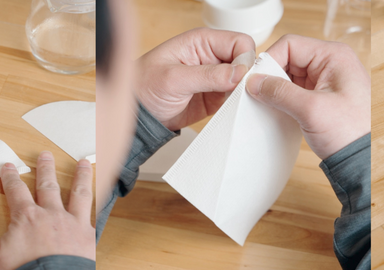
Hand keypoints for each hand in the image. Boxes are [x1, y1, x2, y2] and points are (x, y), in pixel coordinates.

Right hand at [0, 152, 94, 269]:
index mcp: (26, 217)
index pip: (16, 190)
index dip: (11, 177)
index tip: (9, 166)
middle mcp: (51, 216)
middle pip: (47, 186)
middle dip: (44, 169)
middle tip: (45, 155)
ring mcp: (73, 226)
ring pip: (77, 194)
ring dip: (79, 177)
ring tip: (83, 163)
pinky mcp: (88, 240)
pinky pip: (93, 214)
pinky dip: (96, 203)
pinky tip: (99, 198)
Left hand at [136, 27, 255, 131]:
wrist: (137, 114)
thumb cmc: (144, 86)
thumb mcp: (174, 79)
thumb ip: (207, 75)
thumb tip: (238, 73)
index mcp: (202, 41)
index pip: (239, 42)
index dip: (245, 59)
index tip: (240, 78)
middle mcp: (211, 57)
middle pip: (246, 61)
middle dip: (247, 77)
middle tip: (238, 93)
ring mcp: (215, 77)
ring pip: (244, 81)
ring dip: (243, 92)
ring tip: (232, 103)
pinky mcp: (215, 96)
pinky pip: (236, 98)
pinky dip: (238, 104)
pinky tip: (231, 110)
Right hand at [246, 34, 370, 159]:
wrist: (362, 158)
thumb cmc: (349, 132)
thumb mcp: (311, 109)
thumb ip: (280, 92)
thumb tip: (254, 82)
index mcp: (334, 56)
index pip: (290, 45)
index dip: (269, 60)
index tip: (254, 80)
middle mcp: (330, 63)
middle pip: (287, 58)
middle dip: (271, 75)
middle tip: (257, 93)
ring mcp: (325, 79)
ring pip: (288, 74)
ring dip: (275, 87)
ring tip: (267, 103)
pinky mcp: (320, 95)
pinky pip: (293, 88)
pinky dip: (282, 97)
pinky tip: (276, 108)